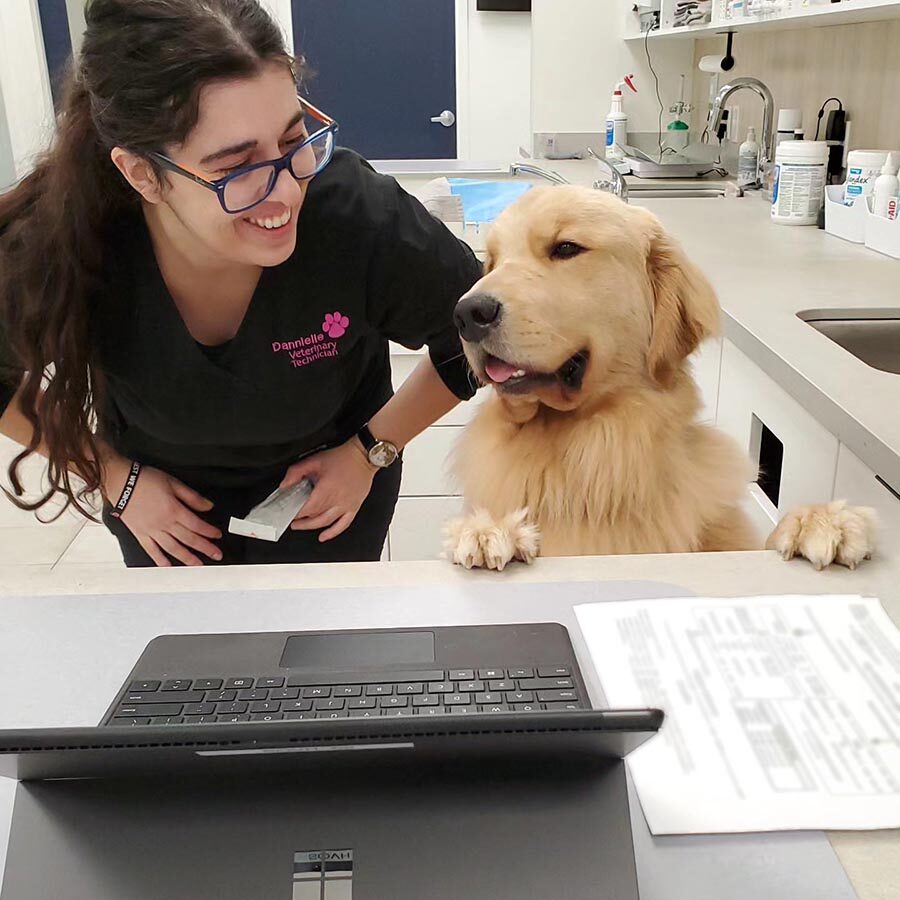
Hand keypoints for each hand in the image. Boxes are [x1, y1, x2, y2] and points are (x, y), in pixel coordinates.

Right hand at [104, 459, 221, 566]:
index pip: (197, 525)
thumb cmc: (145, 480)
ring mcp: (152, 531)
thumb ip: (192, 497)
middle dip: (205, 548)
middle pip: (189, 539)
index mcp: (174, 510)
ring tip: (198, 565)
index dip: (209, 531)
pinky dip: (160, 560)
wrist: (121, 482)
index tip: (217, 536)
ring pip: (173, 548)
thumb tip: (208, 506)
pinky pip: (151, 550)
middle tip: (216, 555)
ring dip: (187, 558)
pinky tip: (168, 566)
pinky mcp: (140, 534)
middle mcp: (165, 523)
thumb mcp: (174, 483)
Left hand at [280, 440, 376, 541]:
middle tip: (293, 521)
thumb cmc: (343, 458)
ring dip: (312, 526)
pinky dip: (332, 533)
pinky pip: (343, 525)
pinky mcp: (353, 507)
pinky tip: (324, 536)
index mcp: (326, 488)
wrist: (363, 457)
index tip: (289, 513)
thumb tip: (285, 484)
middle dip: (301, 520)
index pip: (307, 508)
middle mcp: (337, 500)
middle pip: (315, 516)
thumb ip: (296, 472)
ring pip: (325, 522)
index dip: (296, 513)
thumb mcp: (315, 460)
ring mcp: (346, 505)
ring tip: (302, 526)